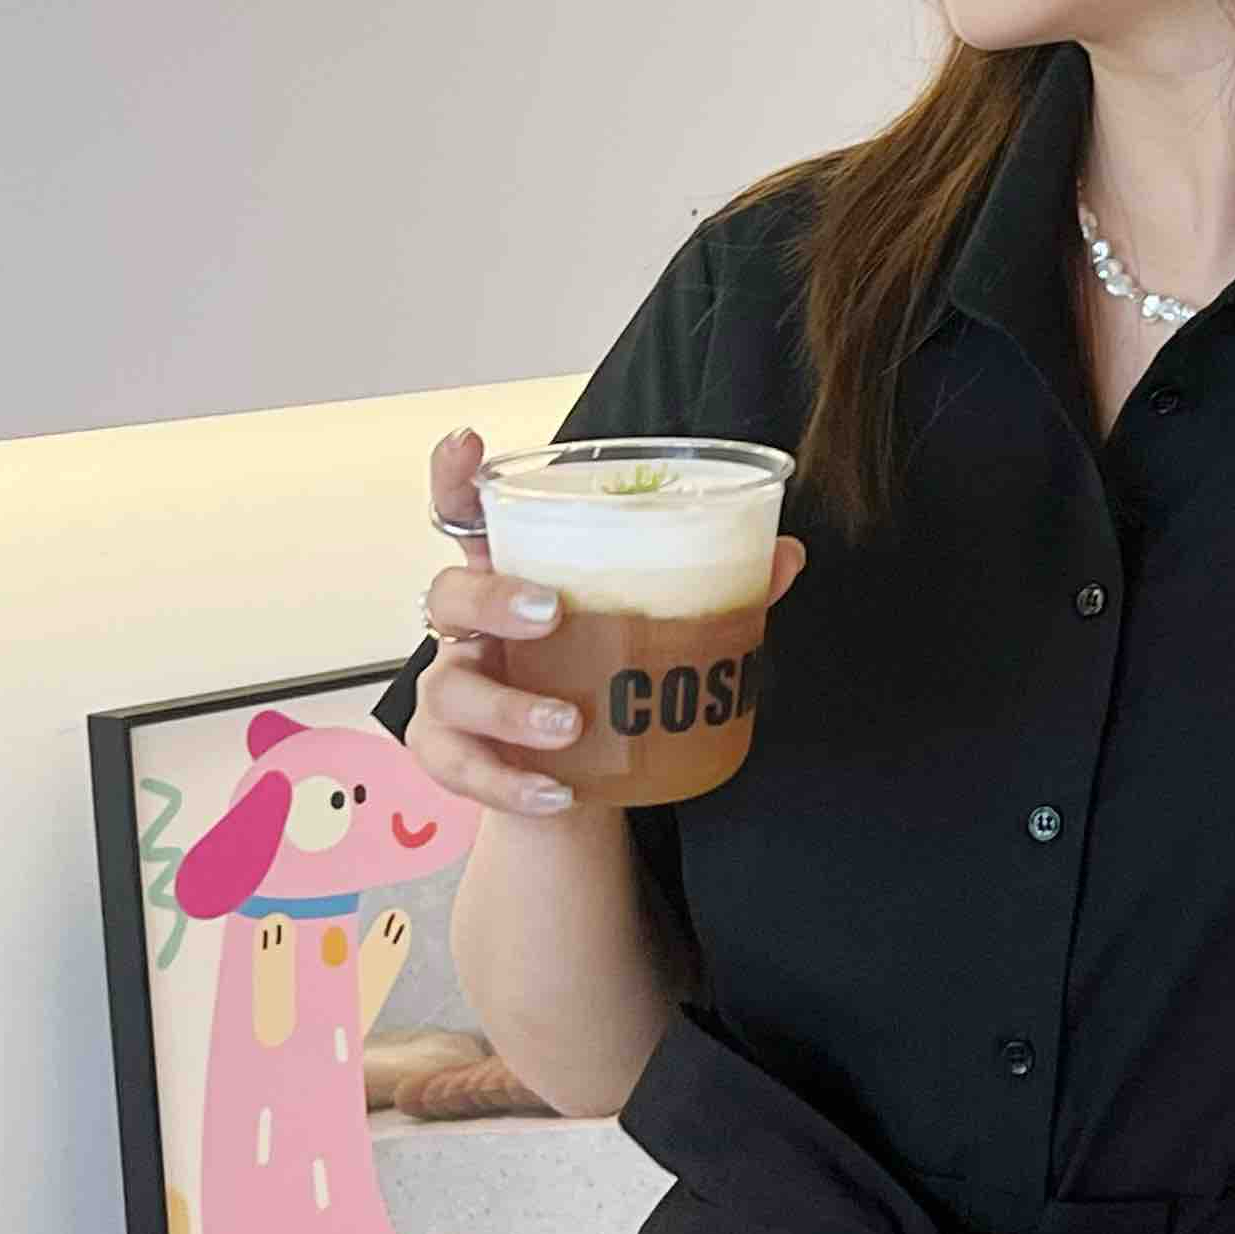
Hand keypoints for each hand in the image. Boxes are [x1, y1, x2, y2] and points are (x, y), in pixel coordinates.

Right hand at [411, 428, 806, 816]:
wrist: (582, 777)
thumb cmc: (608, 676)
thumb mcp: (656, 629)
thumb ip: (715, 589)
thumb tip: (786, 553)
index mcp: (515, 576)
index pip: (469, 516)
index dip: (457, 478)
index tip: (468, 443)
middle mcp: (472, 629)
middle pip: (448, 593)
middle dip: (493, 598)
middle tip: (553, 613)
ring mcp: (453, 691)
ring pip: (449, 690)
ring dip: (509, 707)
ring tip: (570, 724)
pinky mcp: (453, 755)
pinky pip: (462, 768)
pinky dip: (510, 783)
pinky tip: (558, 790)